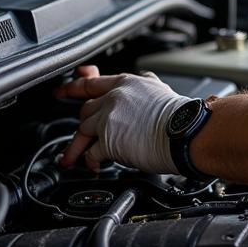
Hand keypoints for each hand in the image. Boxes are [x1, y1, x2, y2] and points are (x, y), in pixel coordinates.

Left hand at [55, 65, 187, 172]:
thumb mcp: (159, 89)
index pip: (92, 83)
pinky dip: (90, 161)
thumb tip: (143, 80)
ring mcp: (109, 119)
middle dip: (82, 126)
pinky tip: (95, 165)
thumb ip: (144, 84)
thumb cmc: (180, 115)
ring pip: (82, 132)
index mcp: (126, 83)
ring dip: (76, 147)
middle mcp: (114, 98)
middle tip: (79, 138)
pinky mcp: (108, 141)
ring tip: (73, 159)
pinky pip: (90, 153)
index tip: (62, 92)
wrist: (186, 131)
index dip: (73, 88)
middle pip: (85, 111)